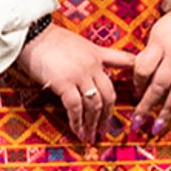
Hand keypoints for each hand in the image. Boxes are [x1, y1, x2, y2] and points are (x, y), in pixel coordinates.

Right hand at [17, 22, 144, 148]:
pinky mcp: (63, 83)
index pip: (125, 62)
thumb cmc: (50, 40)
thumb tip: (94, 72)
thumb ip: (91, 56)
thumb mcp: (79, 43)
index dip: (135, 77)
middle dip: (108, 116)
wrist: (32, 34)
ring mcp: (79, 74)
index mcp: (97, 54)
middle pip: (109, 94)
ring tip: (91, 136)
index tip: (138, 94)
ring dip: (93, 124)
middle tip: (105, 130)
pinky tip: (77, 131)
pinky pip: (75, 107)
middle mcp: (92, 65)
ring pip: (94, 104)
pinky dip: (77, 122)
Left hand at [133, 5, 170, 133]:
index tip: (134, 96)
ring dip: (166, 111)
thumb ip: (150, 53)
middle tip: (136, 124)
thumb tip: (138, 78)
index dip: (137, 85)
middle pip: (158, 84)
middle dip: (146, 106)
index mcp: (160, 43)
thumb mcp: (159, 31)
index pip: (143, 69)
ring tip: (157, 127)